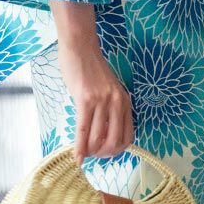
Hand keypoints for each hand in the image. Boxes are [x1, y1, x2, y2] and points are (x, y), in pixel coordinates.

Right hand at [59, 34, 133, 162]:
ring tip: (83, 154)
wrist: (80, 47)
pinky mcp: (85, 100)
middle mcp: (117, 103)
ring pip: (98, 137)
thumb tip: (102, 131)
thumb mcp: (109, 89)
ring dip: (90, 151)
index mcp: (125, 101)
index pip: (128, 136)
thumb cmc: (91, 67)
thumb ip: (109, 107)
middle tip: (93, 156)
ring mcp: (102, 102)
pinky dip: (80, 146)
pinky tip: (76, 156)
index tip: (105, 153)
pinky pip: (83, 129)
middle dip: (103, 154)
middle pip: (114, 140)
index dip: (117, 150)